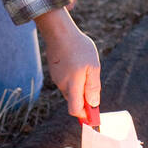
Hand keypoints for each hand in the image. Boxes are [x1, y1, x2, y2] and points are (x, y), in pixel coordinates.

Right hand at [35, 7, 100, 121]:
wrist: (59, 32)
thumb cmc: (79, 47)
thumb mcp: (93, 66)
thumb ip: (93, 87)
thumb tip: (93, 104)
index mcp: (73, 85)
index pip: (75, 110)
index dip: (84, 116)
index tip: (93, 116)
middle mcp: (63, 84)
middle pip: (73, 100)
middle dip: (84, 98)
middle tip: (93, 85)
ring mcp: (57, 78)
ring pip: (70, 89)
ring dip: (79, 86)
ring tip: (84, 67)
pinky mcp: (54, 72)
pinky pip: (66, 81)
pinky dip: (73, 78)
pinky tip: (76, 63)